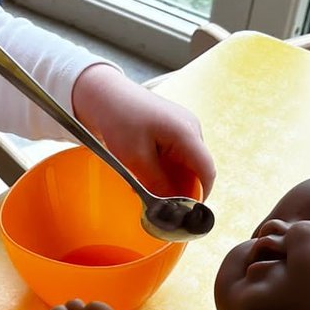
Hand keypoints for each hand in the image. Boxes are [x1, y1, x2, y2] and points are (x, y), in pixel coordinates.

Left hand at [70, 65, 215, 198]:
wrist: (103, 94)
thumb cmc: (118, 119)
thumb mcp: (135, 158)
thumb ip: (156, 184)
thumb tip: (170, 208)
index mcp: (186, 133)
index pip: (207, 171)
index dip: (201, 196)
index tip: (187, 215)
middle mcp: (190, 129)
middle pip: (197, 169)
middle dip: (182, 190)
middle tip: (161, 207)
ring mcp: (182, 127)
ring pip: (185, 164)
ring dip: (171, 180)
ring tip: (147, 191)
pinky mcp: (172, 127)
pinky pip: (175, 155)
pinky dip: (164, 169)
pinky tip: (145, 176)